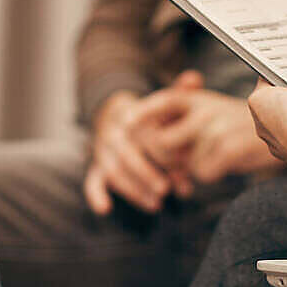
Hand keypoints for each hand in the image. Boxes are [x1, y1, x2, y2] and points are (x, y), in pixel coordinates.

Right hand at [83, 76, 198, 215]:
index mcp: (129, 115)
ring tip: (156, 205)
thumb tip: (194, 77)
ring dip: (133, 190)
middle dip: (147, 174)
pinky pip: (92, 181)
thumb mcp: (162, 101)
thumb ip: (178, 93)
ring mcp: (103, 151)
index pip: (143, 134)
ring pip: (113, 171)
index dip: (161, 151)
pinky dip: (95, 195)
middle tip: (166, 190)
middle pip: (127, 155)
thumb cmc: (149, 114)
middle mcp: (113, 133)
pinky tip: (105, 209)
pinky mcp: (97, 167)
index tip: (181, 166)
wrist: (118, 115)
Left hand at [149, 82, 286, 189]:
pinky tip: (225, 164)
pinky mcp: (229, 148)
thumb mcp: (211, 115)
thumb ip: (182, 128)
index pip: (163, 100)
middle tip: (178, 165)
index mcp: (198, 99)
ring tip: (213, 157)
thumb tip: (151, 152)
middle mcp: (205, 110)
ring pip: (183, 162)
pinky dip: (210, 175)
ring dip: (193, 168)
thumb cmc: (240, 127)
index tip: (125, 123)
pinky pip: (203, 173)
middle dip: (164, 160)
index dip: (142, 112)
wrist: (285, 130)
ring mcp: (216, 128)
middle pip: (161, 142)